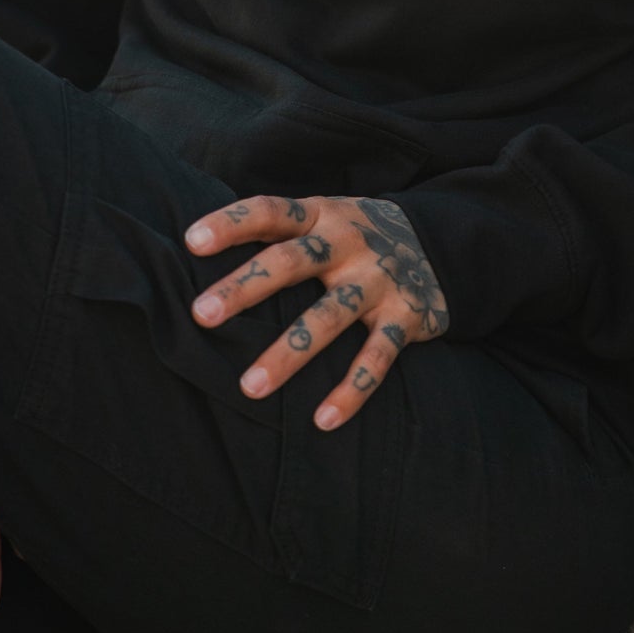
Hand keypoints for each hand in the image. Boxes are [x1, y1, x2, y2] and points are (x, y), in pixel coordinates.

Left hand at [185, 194, 447, 430]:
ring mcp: (378, 281)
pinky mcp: (404, 318)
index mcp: (322, 214)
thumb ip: (277, 229)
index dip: (232, 223)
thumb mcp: (324, 215)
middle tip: (201, 314)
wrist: (442, 244)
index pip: (271, 212)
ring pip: (328, 318)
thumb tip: (194, 243)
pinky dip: (351, 391)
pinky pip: (376, 358)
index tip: (191, 242)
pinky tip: (323, 420)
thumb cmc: (355, 236)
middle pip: (292, 263)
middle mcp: (348, 244)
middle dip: (246, 288)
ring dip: (288, 354)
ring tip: (249, 388)